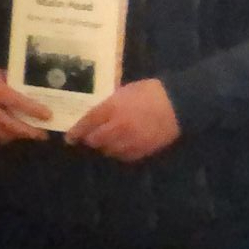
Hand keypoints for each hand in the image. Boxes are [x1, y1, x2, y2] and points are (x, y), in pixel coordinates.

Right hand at [0, 66, 51, 143]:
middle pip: (10, 123)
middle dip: (28, 130)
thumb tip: (39, 98)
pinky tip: (17, 134)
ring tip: (32, 134)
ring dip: (19, 135)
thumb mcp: (2, 74)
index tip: (48, 115)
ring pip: (3, 133)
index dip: (33, 109)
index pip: (16, 101)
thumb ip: (17, 86)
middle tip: (43, 134)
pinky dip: (8, 136)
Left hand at [66, 78, 181, 161]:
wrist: (179, 104)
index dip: (76, 132)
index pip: (87, 123)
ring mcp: (131, 140)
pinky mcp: (143, 150)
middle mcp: (118, 126)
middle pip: (95, 140)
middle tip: (91, 137)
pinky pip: (125, 157)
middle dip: (90, 140)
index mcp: (112, 108)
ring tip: (108, 141)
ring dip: (105, 147)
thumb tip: (97, 114)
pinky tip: (122, 146)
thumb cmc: (151, 92)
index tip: (69, 138)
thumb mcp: (125, 91)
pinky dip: (120, 153)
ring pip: (109, 151)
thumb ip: (109, 104)